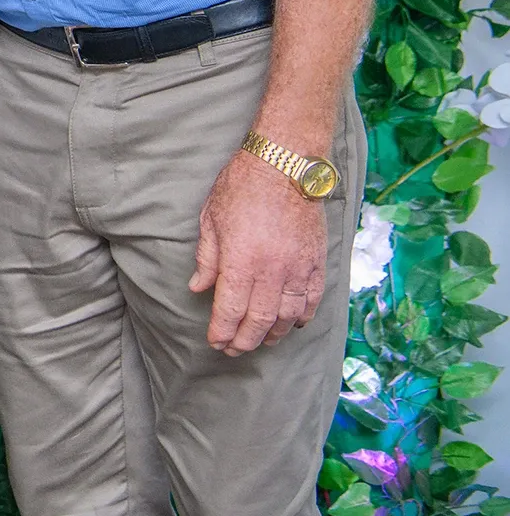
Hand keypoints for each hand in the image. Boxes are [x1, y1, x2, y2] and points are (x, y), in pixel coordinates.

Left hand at [192, 148, 328, 354]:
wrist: (285, 165)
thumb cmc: (242, 187)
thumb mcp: (211, 219)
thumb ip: (207, 258)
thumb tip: (198, 288)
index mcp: (241, 260)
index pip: (230, 309)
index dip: (222, 331)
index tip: (215, 343)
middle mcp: (272, 271)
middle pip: (259, 320)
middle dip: (245, 340)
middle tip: (234, 350)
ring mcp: (298, 269)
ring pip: (288, 316)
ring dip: (274, 334)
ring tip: (261, 342)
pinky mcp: (317, 263)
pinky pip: (313, 300)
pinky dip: (303, 317)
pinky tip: (294, 324)